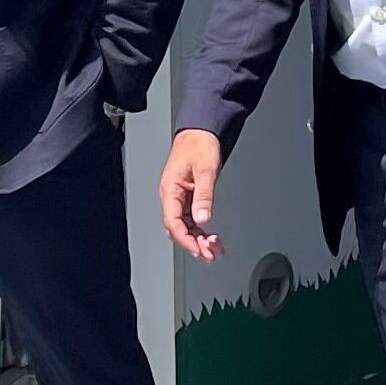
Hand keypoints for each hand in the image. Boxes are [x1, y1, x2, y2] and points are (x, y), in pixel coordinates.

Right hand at [160, 128, 224, 260]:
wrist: (202, 129)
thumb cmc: (199, 144)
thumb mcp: (205, 170)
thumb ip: (204, 196)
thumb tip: (202, 219)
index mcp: (170, 189)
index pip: (173, 223)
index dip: (186, 240)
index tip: (200, 250)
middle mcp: (172, 196)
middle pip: (178, 228)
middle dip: (194, 244)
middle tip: (211, 255)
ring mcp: (180, 197)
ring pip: (185, 226)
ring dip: (199, 239)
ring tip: (215, 250)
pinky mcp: (188, 196)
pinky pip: (191, 218)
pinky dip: (201, 229)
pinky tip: (211, 237)